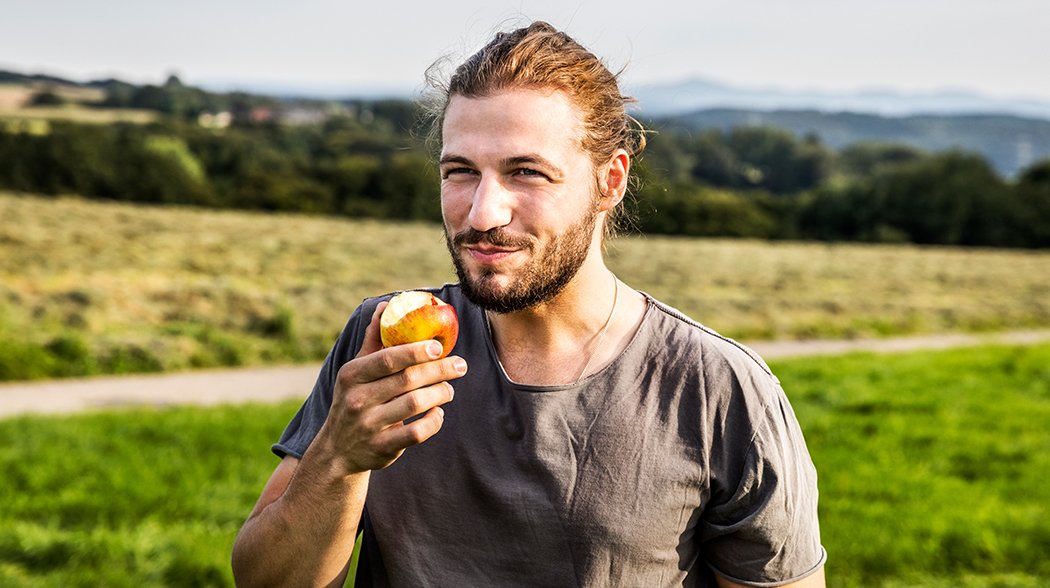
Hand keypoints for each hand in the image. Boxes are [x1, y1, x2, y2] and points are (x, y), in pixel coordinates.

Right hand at [319, 301, 466, 474]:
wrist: (337, 450)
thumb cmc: (353, 399)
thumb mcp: (356, 371)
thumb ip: (373, 340)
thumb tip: (386, 305)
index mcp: (352, 375)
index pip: (388, 359)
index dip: (416, 351)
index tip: (439, 347)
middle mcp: (357, 399)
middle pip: (407, 380)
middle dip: (439, 370)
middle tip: (460, 365)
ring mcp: (368, 425)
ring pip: (415, 404)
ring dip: (440, 394)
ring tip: (449, 389)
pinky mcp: (382, 448)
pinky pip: (416, 433)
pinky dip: (433, 421)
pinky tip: (438, 413)